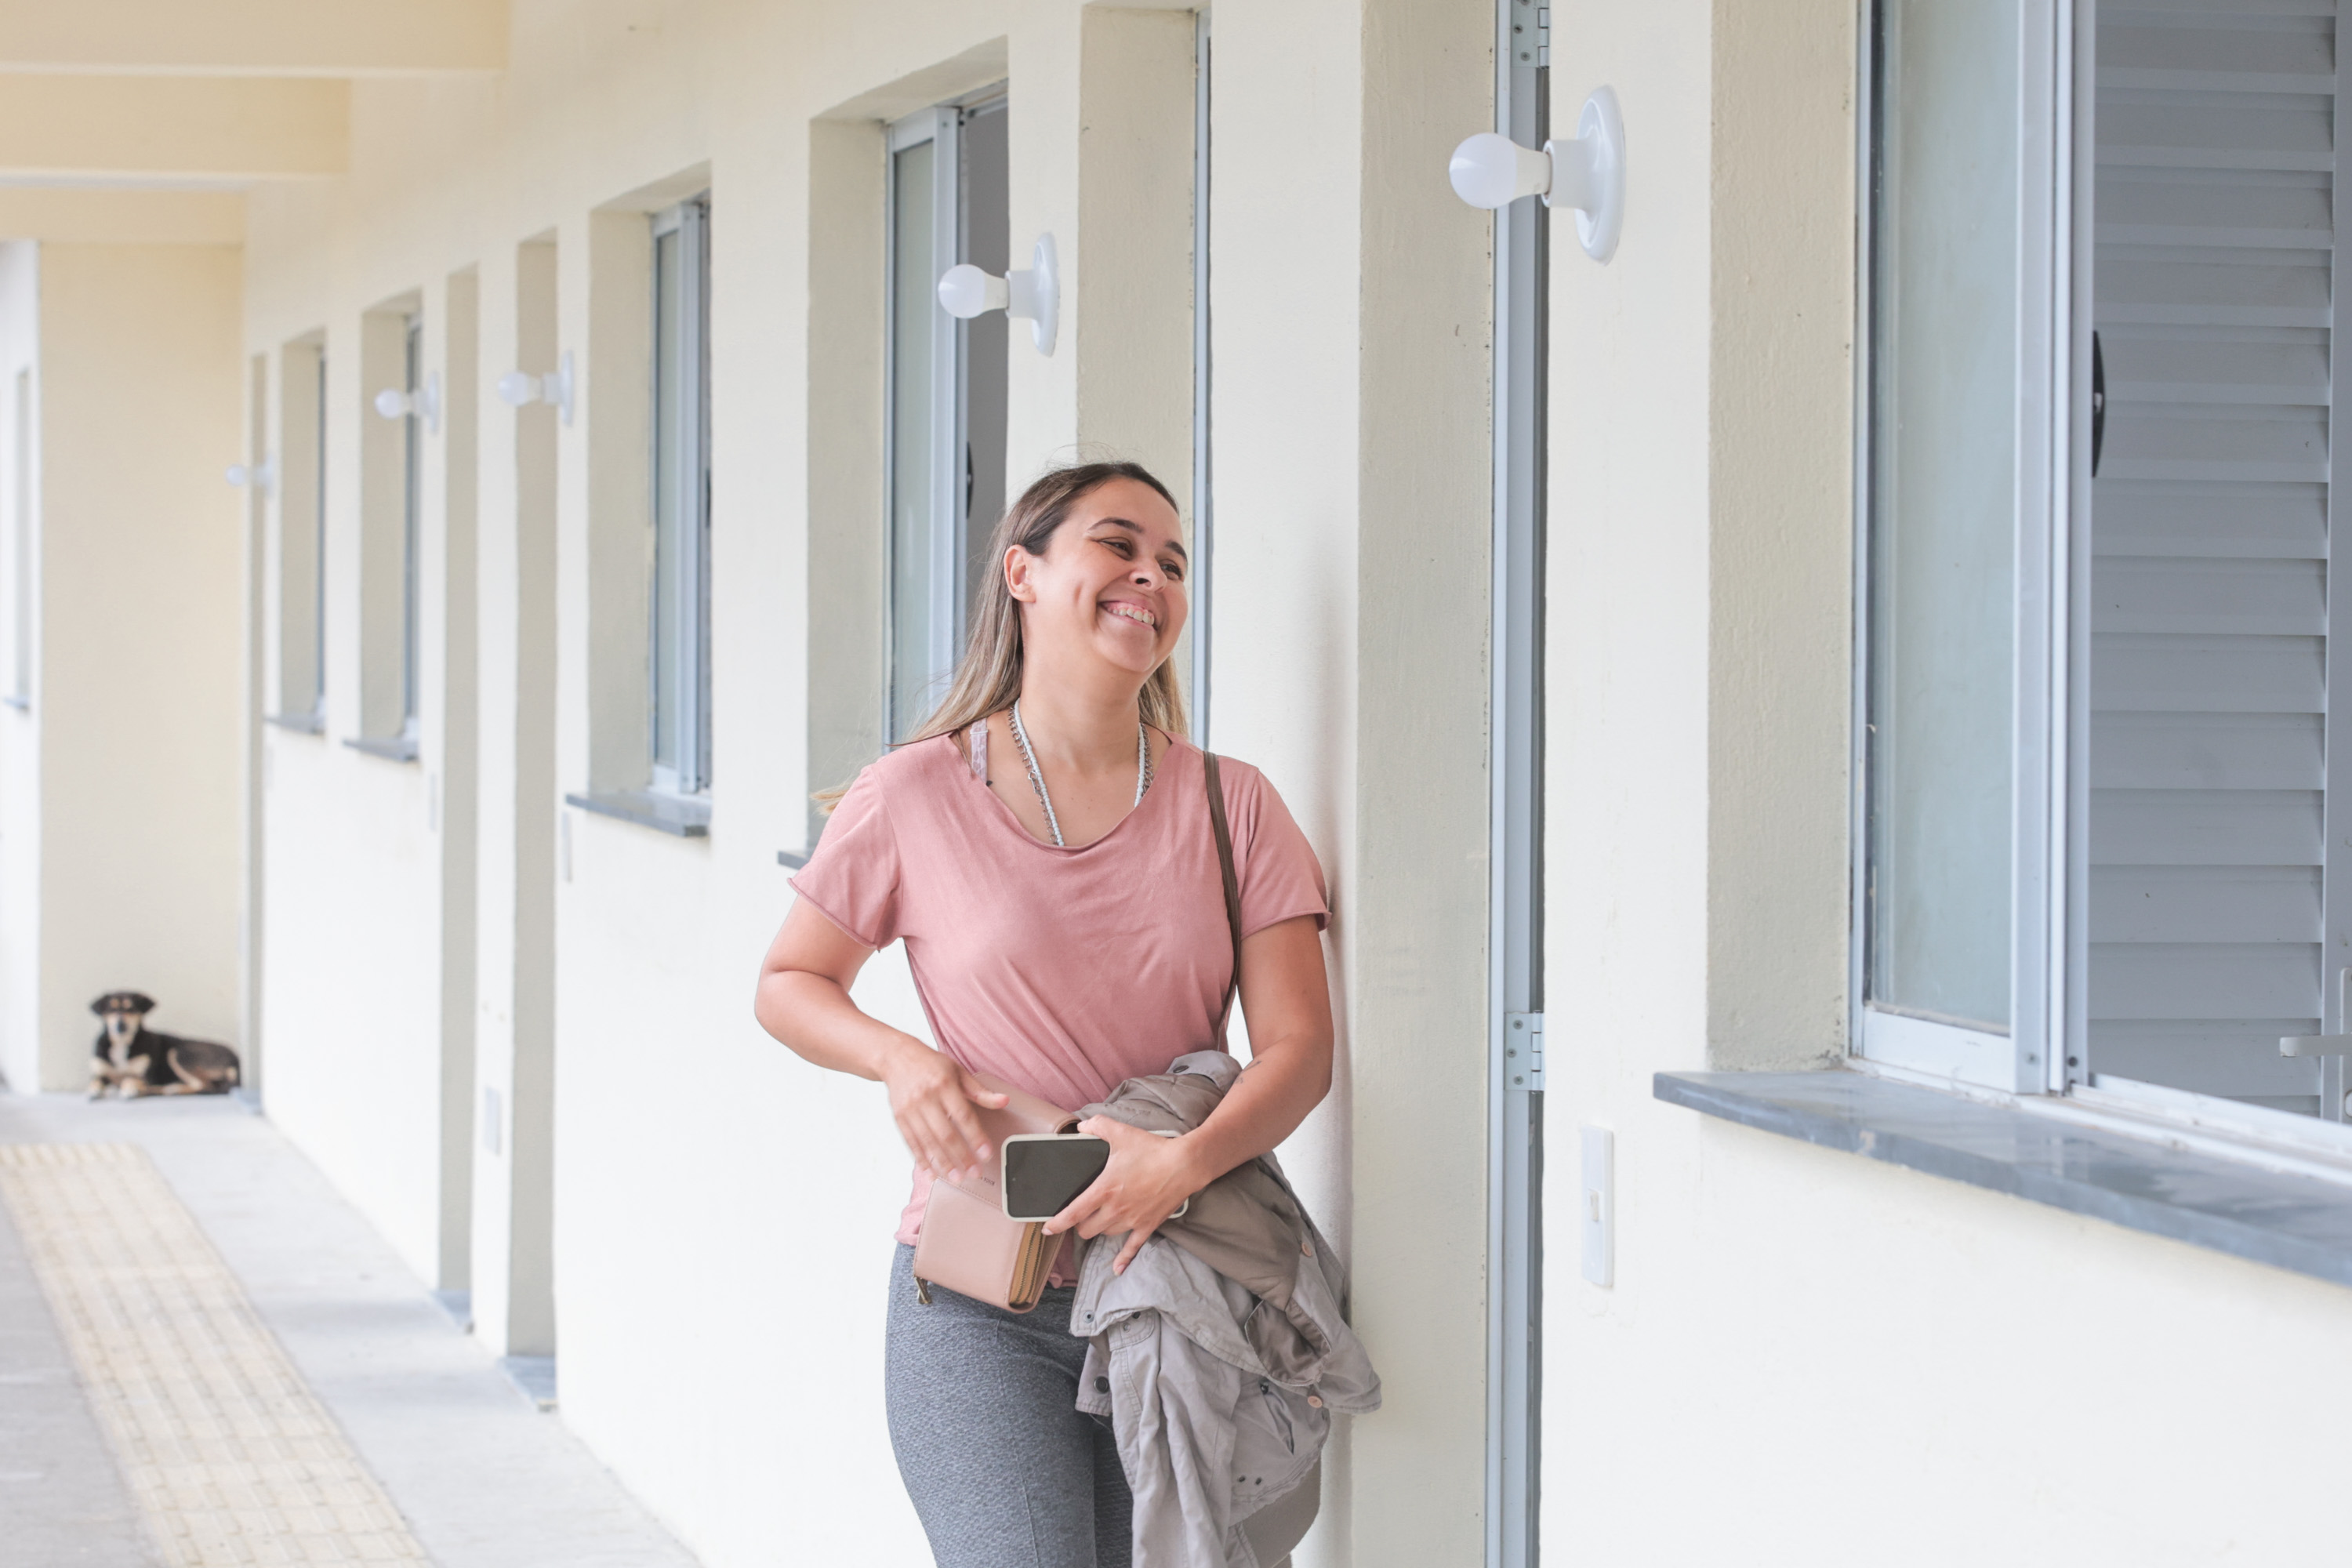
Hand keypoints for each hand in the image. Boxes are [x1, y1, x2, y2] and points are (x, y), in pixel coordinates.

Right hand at [879, 1039, 1006, 1182]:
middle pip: (945, 1133)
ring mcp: (910, 1109)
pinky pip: (911, 1143)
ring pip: (928, 1142)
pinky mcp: (899, 1118)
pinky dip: (922, 1160)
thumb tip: (1004, 1101)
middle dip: (961, 1156)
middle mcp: (926, 1097)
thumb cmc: (931, 1065)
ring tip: (956, 1178)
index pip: (963, 1115)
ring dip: (943, 1163)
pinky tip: (931, 1173)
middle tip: (974, 1173)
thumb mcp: (958, 1071)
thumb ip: (980, 1091)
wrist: (896, 1057)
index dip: (976, 1136)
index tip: (986, 1153)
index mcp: (944, 1084)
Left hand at [1044, 1117, 1204, 1273]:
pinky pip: (1132, 1247)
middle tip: (1080, 1215)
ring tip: (1099, 1221)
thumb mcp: (1121, 1133)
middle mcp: (1114, 1209)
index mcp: (1103, 1189)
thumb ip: (1097, 1126)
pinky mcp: (1147, 1225)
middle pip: (1086, 1229)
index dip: (1056, 1223)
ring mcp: (1131, 1220)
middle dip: (1079, 1224)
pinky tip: (1117, 1269)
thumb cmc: (1152, 1149)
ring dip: (1099, 1229)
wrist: (1184, 1164)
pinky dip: (1123, 1259)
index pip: (1072, 1213)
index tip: (1047, 1228)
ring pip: (1105, 1234)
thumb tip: (1082, 1127)